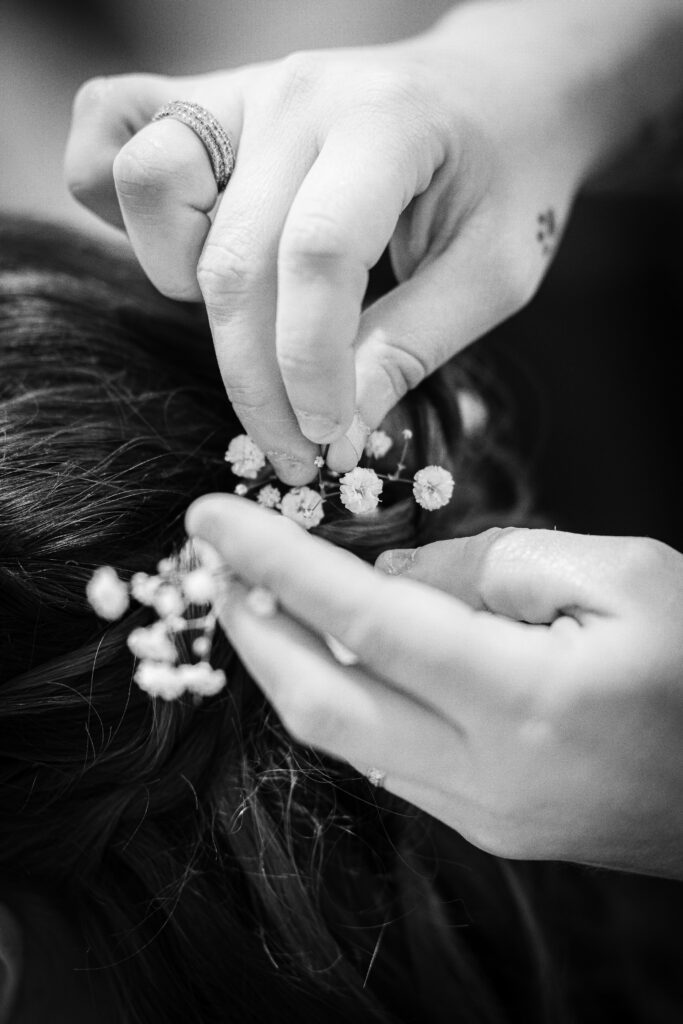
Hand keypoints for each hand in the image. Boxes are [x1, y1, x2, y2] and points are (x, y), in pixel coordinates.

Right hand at [65, 2, 611, 481]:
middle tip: (297, 453)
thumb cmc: (509, 181)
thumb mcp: (493, 274)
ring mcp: (244, 91)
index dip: (311, 366)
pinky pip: (112, 130)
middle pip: (235, 259)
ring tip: (253, 329)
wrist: (497, 92)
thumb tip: (336, 434)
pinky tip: (191, 262)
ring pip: (150, 185)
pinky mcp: (210, 102)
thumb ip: (411, 347)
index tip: (330, 441)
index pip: (319, 257)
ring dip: (184, 285)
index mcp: (385, 124)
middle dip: (258, 381)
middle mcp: (299, 96)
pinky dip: (132, 208)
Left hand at [186, 494, 682, 878]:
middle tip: (217, 566)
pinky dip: (343, 698)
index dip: (278, 565)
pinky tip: (337, 654)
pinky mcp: (486, 825)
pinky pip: (387, 756)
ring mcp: (483, 813)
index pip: (367, 620)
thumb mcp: (622, 577)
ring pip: (347, 737)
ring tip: (266, 601)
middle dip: (252, 630)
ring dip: (289, 665)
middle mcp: (489, 773)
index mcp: (528, 699)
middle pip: (322, 703)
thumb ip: (496, 566)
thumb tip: (394, 575)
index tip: (213, 521)